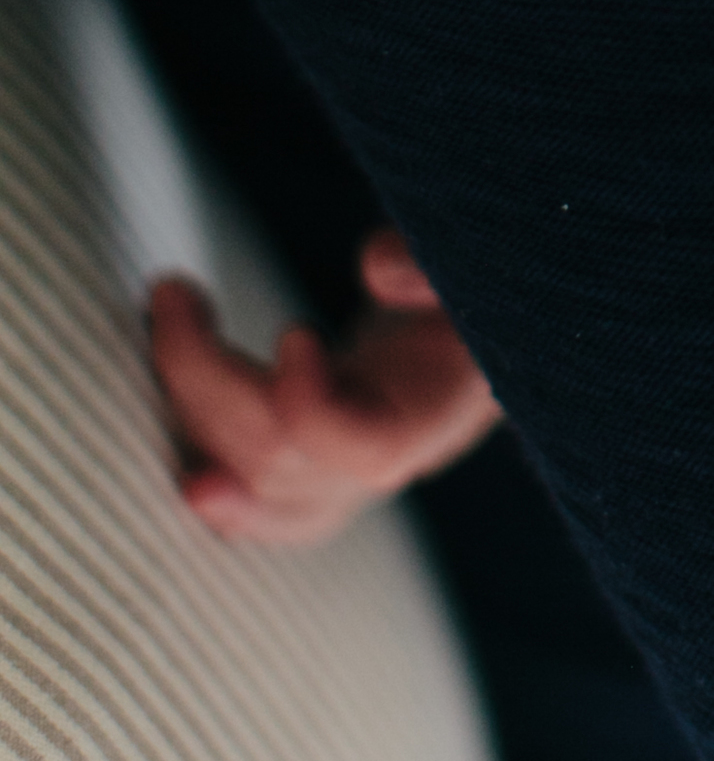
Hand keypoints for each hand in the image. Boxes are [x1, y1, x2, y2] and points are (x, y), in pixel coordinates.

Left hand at [148, 226, 501, 545]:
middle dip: (211, 377)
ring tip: (166, 321)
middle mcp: (395, 455)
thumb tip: (377, 266)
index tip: (293, 333)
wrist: (499, 325)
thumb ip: (440, 263)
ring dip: (192, 412)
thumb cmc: (492, 284)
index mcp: (442, 408)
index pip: (369, 448)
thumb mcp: (487, 262)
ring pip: (259, 480)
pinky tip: (186, 471)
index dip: (317, 407)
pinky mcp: (324, 460)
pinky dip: (218, 486)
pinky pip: (265, 498)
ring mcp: (353, 470)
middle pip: (284, 456)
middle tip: (173, 291)